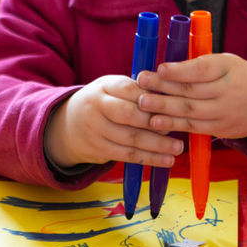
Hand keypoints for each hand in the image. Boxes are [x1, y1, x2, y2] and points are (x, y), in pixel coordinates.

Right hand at [44, 75, 183, 168]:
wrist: (68, 125)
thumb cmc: (104, 102)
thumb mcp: (113, 88)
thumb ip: (137, 91)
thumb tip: (169, 98)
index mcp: (104, 86)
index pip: (129, 90)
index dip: (150, 98)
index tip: (170, 103)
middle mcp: (96, 106)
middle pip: (128, 115)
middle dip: (155, 122)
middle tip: (178, 126)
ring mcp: (95, 130)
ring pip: (130, 138)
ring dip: (157, 145)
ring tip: (177, 147)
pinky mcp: (99, 150)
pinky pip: (127, 155)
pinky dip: (149, 158)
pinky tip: (166, 160)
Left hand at [135, 53, 246, 144]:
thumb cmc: (237, 77)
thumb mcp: (225, 62)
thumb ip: (199, 63)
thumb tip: (164, 67)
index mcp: (228, 68)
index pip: (202, 69)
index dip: (181, 70)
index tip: (160, 68)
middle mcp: (227, 91)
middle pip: (192, 90)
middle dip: (163, 87)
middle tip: (141, 82)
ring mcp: (224, 113)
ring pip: (190, 111)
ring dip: (164, 108)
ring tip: (143, 104)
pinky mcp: (220, 129)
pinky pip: (193, 127)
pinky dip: (173, 125)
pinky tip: (155, 123)